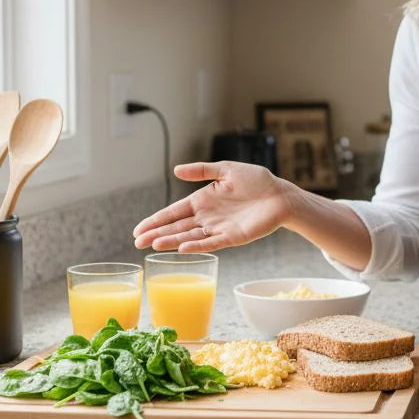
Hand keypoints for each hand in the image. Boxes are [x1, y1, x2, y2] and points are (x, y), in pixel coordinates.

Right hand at [132, 161, 295, 252]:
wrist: (281, 195)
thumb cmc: (257, 181)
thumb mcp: (227, 170)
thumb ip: (202, 170)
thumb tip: (176, 170)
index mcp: (203, 200)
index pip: (174, 212)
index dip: (156, 220)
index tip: (138, 229)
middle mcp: (207, 217)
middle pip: (177, 228)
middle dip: (157, 234)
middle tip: (137, 242)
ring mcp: (219, 228)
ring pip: (190, 237)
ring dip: (172, 241)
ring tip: (154, 246)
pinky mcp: (233, 237)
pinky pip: (212, 243)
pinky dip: (198, 246)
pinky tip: (182, 248)